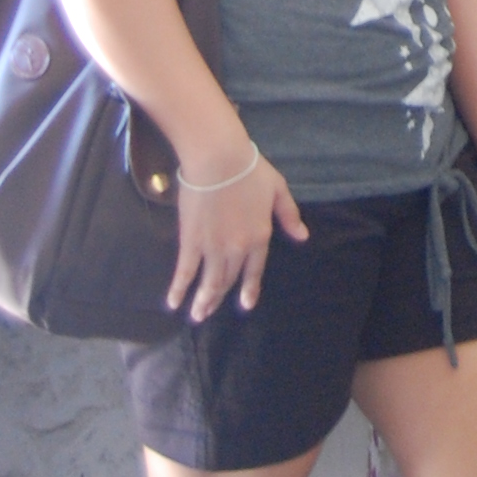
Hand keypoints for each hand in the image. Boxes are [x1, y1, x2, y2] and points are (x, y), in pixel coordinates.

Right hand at [170, 148, 306, 321]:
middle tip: (208, 312)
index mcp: (260, 237)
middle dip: (218, 298)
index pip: (254, 270)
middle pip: (228, 279)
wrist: (219, 160)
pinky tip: (173, 302)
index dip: (249, 288)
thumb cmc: (250, 170)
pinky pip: (185, 271)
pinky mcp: (191, 242)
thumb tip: (303, 237)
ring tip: (197, 316)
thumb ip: (289, 215)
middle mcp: (237, 249)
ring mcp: (213, 248)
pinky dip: (179, 289)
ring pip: (209, 281)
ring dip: (203, 301)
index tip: (245, 304)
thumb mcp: (278, 190)